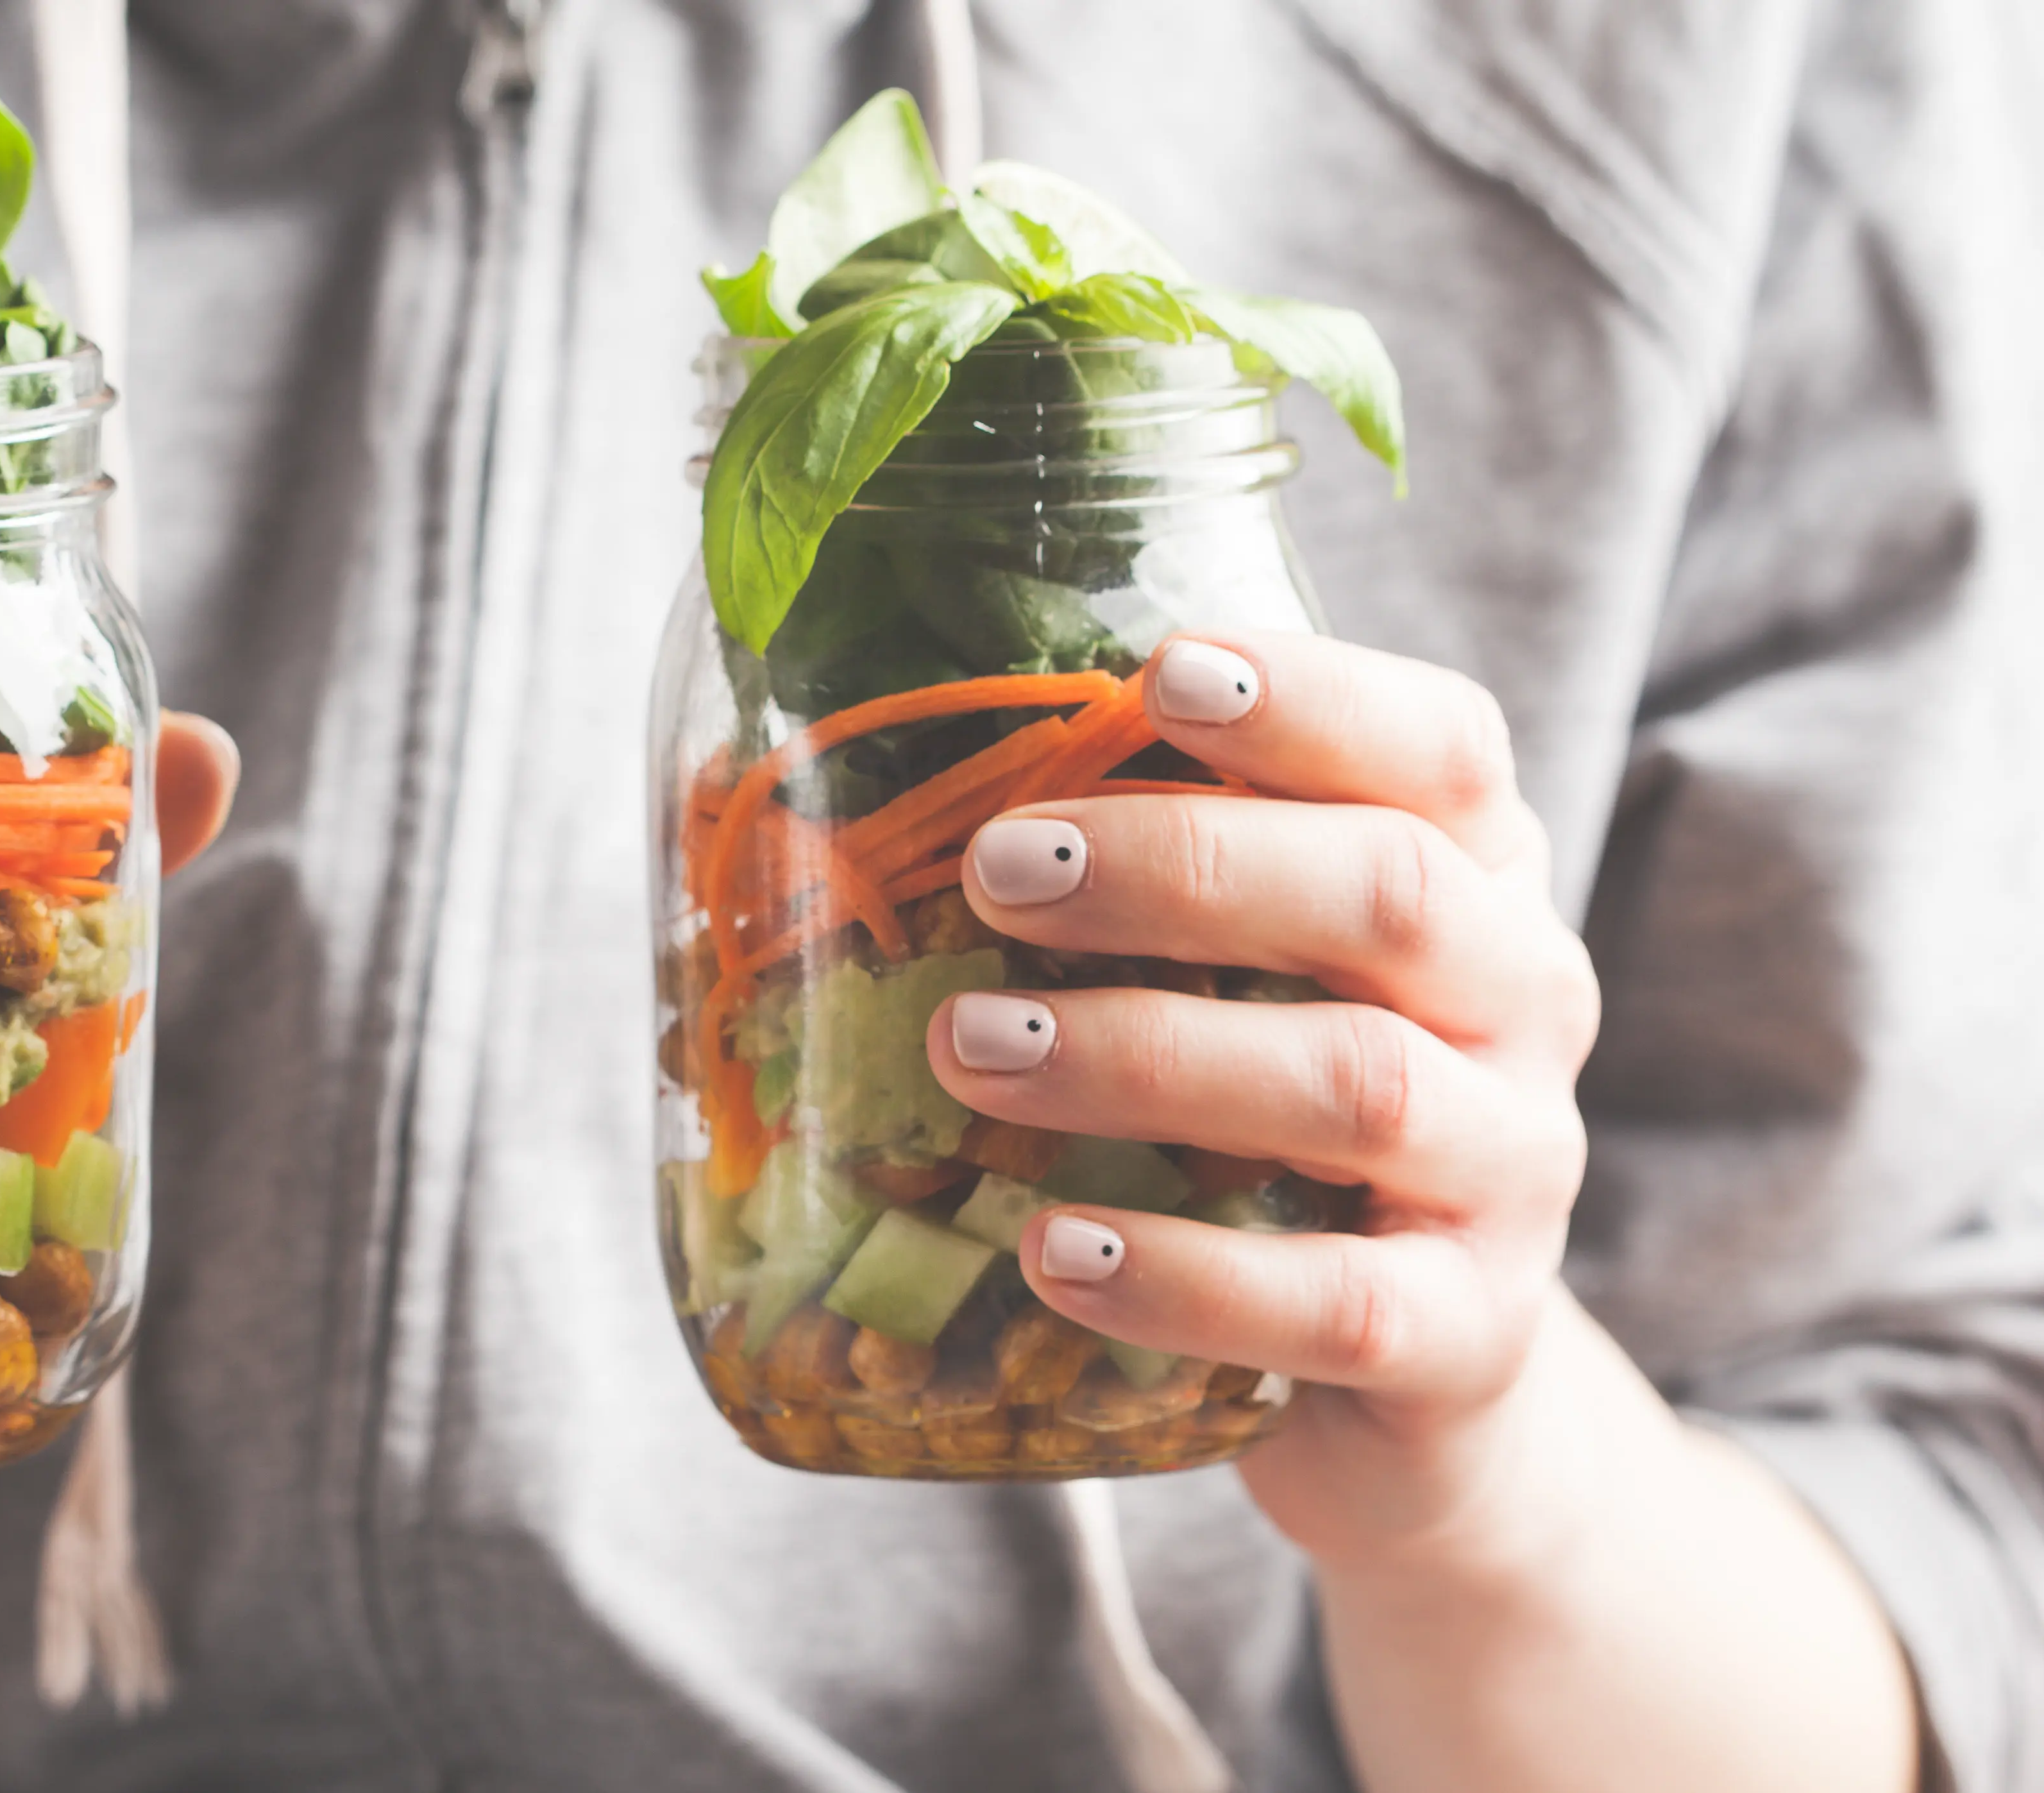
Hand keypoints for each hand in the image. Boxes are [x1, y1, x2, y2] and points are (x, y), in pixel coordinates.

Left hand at [921, 631, 1599, 1569]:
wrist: (1414, 1373)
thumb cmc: (1271, 1122)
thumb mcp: (1235, 978)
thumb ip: (1111, 884)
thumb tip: (789, 787)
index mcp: (1473, 879)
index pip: (1438, 750)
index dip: (1313, 700)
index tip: (1158, 674)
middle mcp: (1520, 1006)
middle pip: (1391, 895)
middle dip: (1184, 869)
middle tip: (998, 871)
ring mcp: (1509, 1175)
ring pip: (1359, 1088)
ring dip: (1148, 1059)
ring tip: (969, 1051)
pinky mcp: (1464, 1335)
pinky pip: (1335, 1302)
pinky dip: (1186, 1276)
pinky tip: (1054, 1252)